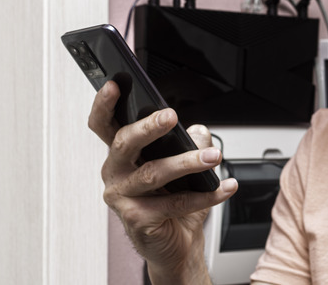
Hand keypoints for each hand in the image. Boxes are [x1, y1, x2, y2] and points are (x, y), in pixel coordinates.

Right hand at [88, 81, 237, 283]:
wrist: (178, 243)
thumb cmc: (174, 199)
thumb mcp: (184, 162)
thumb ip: (189, 140)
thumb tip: (197, 131)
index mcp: (122, 154)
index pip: (104, 124)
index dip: (104, 104)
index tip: (115, 84)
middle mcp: (116, 173)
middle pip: (124, 143)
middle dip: (148, 127)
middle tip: (170, 116)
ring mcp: (123, 198)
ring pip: (152, 173)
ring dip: (186, 162)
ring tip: (212, 156)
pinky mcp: (137, 220)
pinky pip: (173, 203)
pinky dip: (204, 195)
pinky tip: (223, 187)